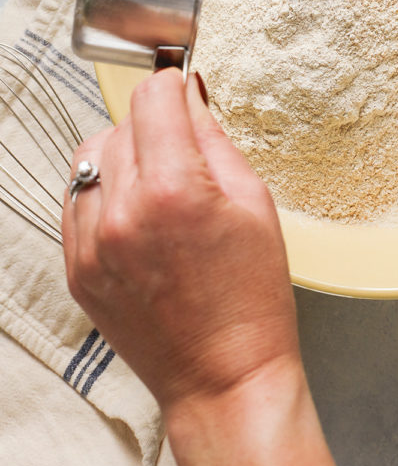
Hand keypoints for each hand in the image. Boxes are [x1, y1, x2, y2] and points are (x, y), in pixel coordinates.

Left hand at [62, 67, 299, 414]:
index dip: (174, 88)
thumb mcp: (254, 202)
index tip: (185, 96)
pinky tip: (139, 218)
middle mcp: (122, 213)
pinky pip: (76, 201)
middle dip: (154, 127)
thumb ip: (213, 137)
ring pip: (92, 158)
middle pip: (121, 124)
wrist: (223, 377)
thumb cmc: (251, 297)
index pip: (152, 98)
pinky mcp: (76, 269)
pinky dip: (104, 195)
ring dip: (124, 158)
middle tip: (186, 158)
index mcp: (174, 190)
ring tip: (160, 189)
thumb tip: (188, 93)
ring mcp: (91, 245)